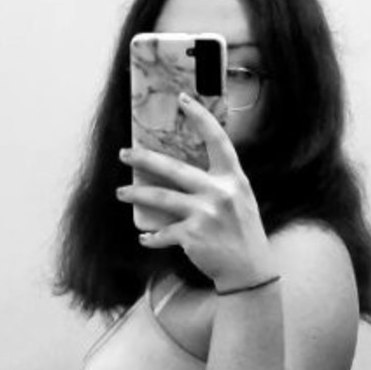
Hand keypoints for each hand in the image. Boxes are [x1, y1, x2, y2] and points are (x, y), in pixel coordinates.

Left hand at [116, 94, 275, 288]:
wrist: (249, 269)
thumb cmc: (243, 233)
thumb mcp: (240, 200)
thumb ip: (220, 183)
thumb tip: (187, 171)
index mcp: (233, 179)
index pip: (217, 140)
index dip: (200, 117)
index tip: (182, 100)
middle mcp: (219, 193)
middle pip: (174, 168)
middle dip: (145, 159)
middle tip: (125, 153)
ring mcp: (204, 215)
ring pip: (161, 197)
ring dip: (136, 194)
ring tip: (121, 192)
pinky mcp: (192, 236)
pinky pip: (163, 233)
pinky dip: (151, 237)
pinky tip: (144, 238)